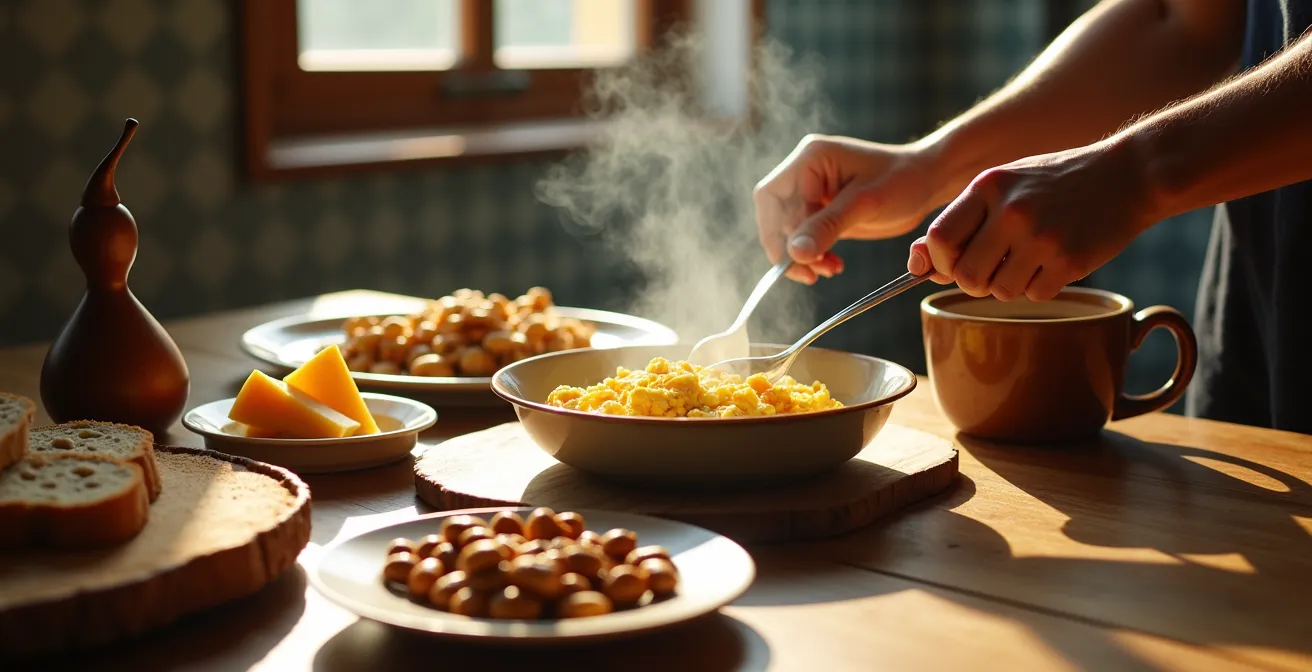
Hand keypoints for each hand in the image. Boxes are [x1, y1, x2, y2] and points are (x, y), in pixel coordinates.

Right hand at [754, 134, 941, 283]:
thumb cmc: (902, 181)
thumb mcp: (865, 204)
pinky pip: (803, 237)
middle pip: (773, 215)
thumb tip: (795, 253)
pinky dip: (812, 255)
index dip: (781, 230)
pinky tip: (832, 266)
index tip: (802, 257)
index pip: (773, 197)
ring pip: (785, 229)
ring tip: (826, 270)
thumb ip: (827, 226)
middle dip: (788, 247)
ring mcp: (811, 192)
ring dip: (800, 255)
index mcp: (809, 158)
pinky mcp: (822, 211)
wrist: (927, 181)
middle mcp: (804, 173)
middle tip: (810, 272)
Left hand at [907, 139, 1156, 299]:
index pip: (939, 239)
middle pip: (965, 276)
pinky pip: (1033, 295)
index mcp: (988, 186)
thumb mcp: (1005, 185)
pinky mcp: (1070, 260)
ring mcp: (1041, 237)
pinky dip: (1039, 287)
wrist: (1129, 174)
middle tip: (994, 267)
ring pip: (998, 292)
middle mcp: (1011, 211)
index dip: (939, 261)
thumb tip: (916, 263)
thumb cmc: (1055, 183)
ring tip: (1029, 259)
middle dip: (974, 281)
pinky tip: (1055, 261)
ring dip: (1008, 286)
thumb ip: (962, 220)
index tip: (952, 263)